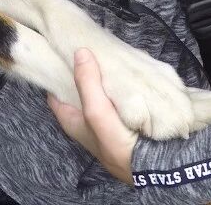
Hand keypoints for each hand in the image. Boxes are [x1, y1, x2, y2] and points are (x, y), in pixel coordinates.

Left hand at [47, 49, 138, 183]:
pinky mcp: (125, 117)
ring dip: (105, 74)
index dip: (55, 74)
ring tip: (108, 51)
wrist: (154, 164)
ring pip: (101, 89)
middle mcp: (87, 118)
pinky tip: (128, 66)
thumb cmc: (117, 143)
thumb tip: (80, 53)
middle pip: (79, 89)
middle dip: (84, 70)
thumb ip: (87, 84)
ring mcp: (107, 117)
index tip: (60, 53)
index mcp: (72, 120)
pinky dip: (122, 81)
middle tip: (89, 47)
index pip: (55, 94)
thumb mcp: (96, 112)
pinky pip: (120, 93)